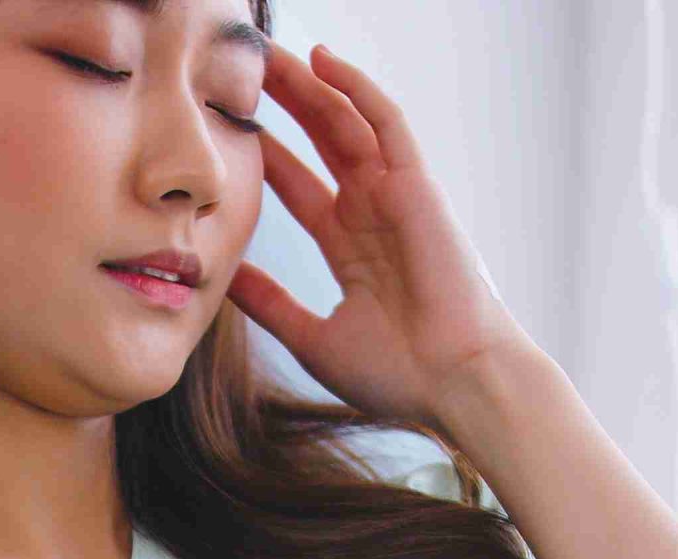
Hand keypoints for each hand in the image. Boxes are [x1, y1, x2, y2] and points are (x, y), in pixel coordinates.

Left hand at [229, 42, 540, 433]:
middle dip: (281, 104)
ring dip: (308, 86)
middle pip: (318, 142)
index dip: (264, 154)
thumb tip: (223, 276)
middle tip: (238, 70)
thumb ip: (269, 303)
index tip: (224, 129)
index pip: (297, 185)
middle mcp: (372, 213)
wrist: (454, 387)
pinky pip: (385, 123)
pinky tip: (321, 60)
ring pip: (346, 122)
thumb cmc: (397, 375)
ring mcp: (395, 196)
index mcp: (350, 247)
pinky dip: (356, 89)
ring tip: (267, 53)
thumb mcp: (312, 336)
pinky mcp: (417, 186)